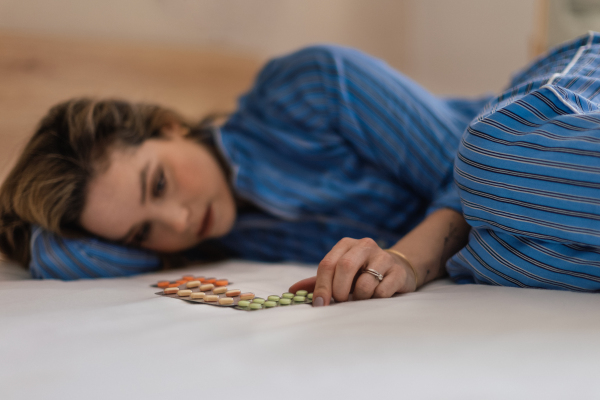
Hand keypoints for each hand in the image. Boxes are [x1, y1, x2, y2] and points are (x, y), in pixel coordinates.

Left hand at [289, 237, 416, 306]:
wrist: (397, 270)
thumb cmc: (361, 274)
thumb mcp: (339, 274)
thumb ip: (318, 281)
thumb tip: (292, 291)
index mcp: (346, 244)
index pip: (327, 264)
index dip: (321, 286)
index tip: (320, 304)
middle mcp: (365, 246)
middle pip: (345, 267)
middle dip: (339, 290)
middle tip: (341, 301)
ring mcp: (384, 257)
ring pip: (365, 282)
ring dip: (360, 297)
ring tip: (362, 298)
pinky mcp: (398, 272)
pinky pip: (383, 291)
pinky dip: (377, 299)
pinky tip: (378, 296)